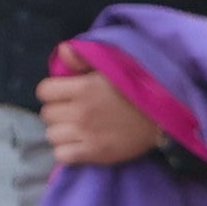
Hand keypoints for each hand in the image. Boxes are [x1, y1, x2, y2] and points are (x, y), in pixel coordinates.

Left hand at [35, 65, 165, 166]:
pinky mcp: (94, 153)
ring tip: (76, 128)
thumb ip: (83, 59)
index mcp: (83, 88)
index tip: (63, 93)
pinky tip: (78, 144)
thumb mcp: (112, 66)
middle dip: (57, 111)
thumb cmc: (136, 89)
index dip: (52, 92)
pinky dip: (66, 151)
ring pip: (52, 135)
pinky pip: (62, 155)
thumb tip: (63, 50)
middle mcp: (80, 111)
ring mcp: (86, 134)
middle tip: (73, 111)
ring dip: (61, 131)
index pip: (44, 91)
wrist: (162, 117)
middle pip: (47, 114)